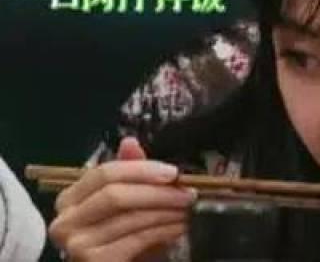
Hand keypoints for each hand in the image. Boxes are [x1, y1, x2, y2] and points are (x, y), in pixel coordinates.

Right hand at [49, 137, 195, 261]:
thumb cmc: (124, 239)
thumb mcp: (128, 204)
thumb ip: (129, 173)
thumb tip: (130, 142)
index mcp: (71, 198)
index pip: (105, 173)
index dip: (142, 169)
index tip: (173, 172)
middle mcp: (66, 220)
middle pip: (115, 194)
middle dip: (157, 192)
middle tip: (186, 192)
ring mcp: (75, 244)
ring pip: (129, 217)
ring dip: (165, 212)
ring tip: (187, 210)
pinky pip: (135, 239)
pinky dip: (162, 231)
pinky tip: (178, 228)